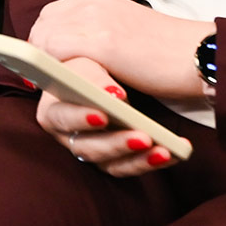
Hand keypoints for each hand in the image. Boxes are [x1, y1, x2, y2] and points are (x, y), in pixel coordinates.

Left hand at [29, 0, 208, 102]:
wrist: (198, 55)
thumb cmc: (169, 53)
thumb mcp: (127, 32)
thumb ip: (100, 34)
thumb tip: (76, 55)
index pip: (54, 11)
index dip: (45, 36)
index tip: (45, 59)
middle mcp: (93, 3)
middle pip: (44, 23)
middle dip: (39, 50)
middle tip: (44, 77)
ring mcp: (95, 20)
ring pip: (45, 39)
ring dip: (45, 63)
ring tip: (54, 85)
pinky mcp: (101, 43)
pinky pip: (57, 54)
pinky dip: (54, 71)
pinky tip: (65, 87)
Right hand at [33, 55, 175, 176]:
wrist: (112, 73)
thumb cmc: (93, 63)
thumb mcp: (88, 58)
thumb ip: (91, 74)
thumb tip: (112, 94)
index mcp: (53, 109)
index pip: (60, 117)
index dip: (79, 118)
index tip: (102, 115)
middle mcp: (69, 135)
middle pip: (87, 146)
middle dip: (116, 142)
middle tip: (142, 136)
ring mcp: (92, 149)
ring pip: (111, 162)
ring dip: (138, 157)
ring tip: (164, 149)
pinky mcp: (113, 159)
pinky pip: (131, 166)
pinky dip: (152, 160)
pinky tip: (173, 152)